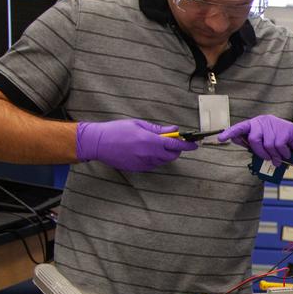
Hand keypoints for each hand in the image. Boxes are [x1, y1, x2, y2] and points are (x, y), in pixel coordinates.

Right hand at [75, 120, 196, 171]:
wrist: (98, 143)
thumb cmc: (117, 130)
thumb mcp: (139, 124)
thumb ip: (159, 129)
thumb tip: (175, 129)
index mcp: (150, 141)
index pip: (175, 145)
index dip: (187, 145)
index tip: (194, 144)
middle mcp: (149, 154)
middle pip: (172, 155)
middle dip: (176, 149)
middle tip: (172, 141)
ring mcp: (144, 163)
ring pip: (163, 161)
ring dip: (165, 154)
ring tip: (154, 144)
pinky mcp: (138, 169)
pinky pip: (153, 165)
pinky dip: (155, 159)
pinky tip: (146, 151)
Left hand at [217, 115, 292, 165]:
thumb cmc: (281, 145)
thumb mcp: (265, 145)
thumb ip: (252, 144)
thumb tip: (236, 140)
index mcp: (255, 125)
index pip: (240, 128)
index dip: (230, 133)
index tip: (220, 139)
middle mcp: (263, 121)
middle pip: (254, 139)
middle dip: (260, 152)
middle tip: (268, 159)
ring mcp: (275, 124)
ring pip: (268, 145)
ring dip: (274, 156)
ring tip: (279, 158)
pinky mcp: (285, 128)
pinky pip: (279, 146)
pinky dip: (283, 154)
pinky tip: (286, 153)